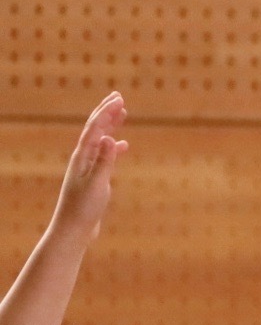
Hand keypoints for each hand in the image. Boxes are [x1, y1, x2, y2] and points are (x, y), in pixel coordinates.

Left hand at [51, 93, 128, 242]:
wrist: (74, 228)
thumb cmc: (83, 208)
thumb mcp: (96, 184)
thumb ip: (103, 161)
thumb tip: (107, 137)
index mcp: (82, 157)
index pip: (94, 128)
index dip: (106, 112)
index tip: (120, 99)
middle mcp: (83, 158)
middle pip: (94, 129)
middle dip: (106, 112)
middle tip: (119, 97)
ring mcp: (87, 167)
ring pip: (99, 139)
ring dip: (110, 125)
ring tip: (121, 114)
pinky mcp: (93, 177)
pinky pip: (104, 155)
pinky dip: (113, 146)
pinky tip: (122, 146)